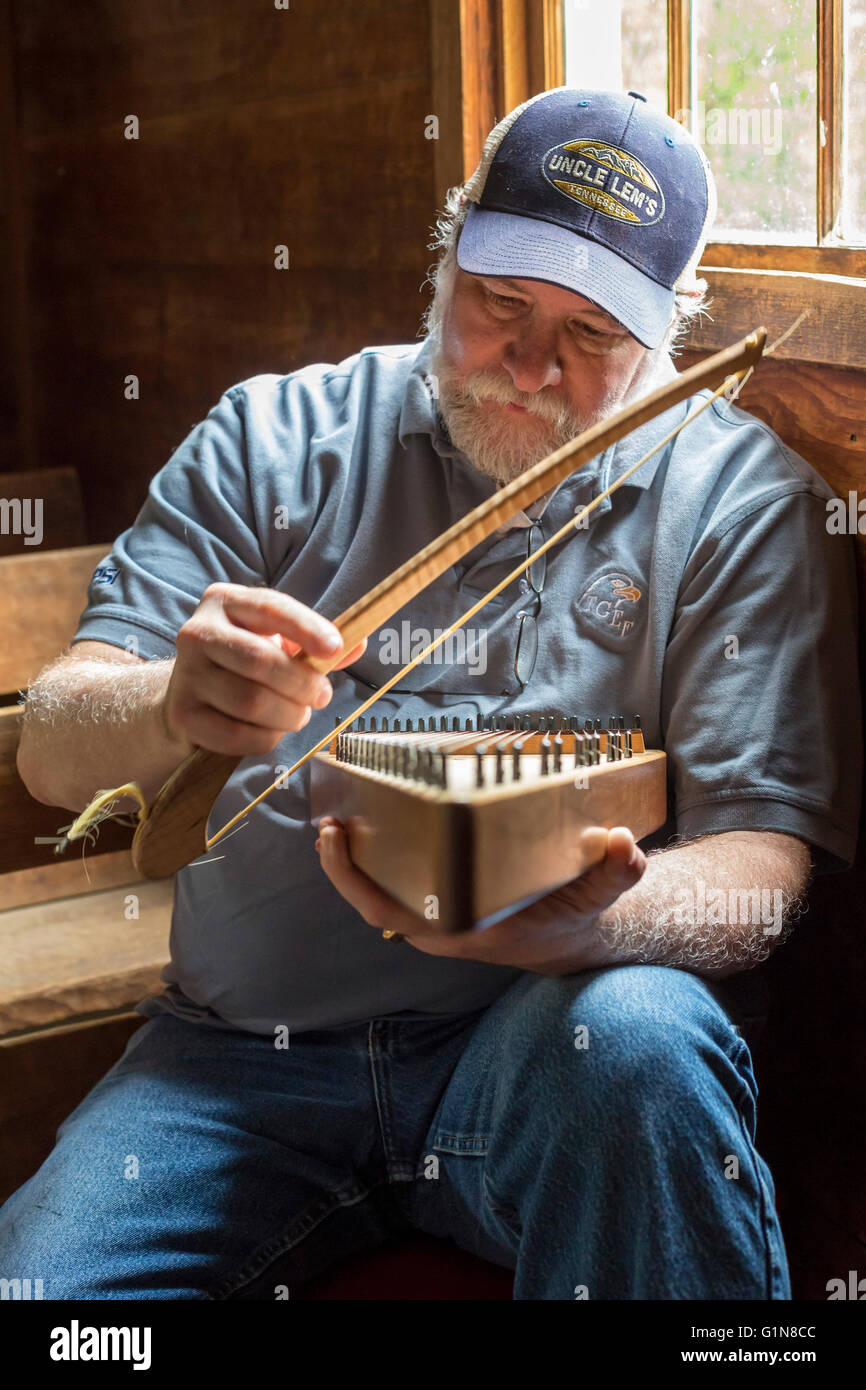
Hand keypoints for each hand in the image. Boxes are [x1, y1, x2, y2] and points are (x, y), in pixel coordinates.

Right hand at [162, 582, 365, 756]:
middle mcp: (197, 632)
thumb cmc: (244, 661)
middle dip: (302, 683)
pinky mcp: (182, 714)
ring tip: (298, 715)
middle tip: (323, 696)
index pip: (270, 608)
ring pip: (250, 702)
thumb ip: (315, 643)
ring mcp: (186, 674)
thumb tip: (358, 644)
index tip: (335, 649)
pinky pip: (235, 735)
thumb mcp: (278, 641)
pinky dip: (266, 739)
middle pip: (260, 661)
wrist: (188, 692)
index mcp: (225, 601)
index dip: (306, 628)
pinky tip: (272, 731)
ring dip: (288, 715)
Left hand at [315, 818, 646, 973]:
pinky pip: (395, 885)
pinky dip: (375, 859)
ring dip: (353, 861)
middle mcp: (439, 926)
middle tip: (327, 819)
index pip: (388, 910)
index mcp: (459, 929)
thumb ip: (615, 871)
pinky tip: (367, 824)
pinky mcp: (440, 903)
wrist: (574, 937)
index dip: (352, 878)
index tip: (334, 839)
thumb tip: (624, 845)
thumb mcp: (598, 893)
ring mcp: (436, 918)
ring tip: (336, 814)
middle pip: (371, 900)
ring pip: (379, 893)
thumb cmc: (575, 913)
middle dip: (341, 864)